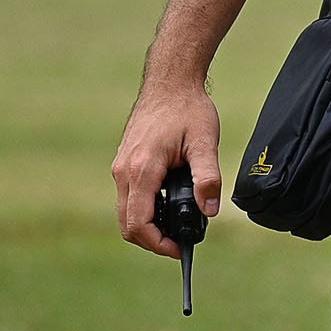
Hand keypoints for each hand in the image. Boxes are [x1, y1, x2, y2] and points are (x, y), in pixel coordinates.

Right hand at [112, 80, 220, 257]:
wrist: (170, 82)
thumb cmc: (188, 109)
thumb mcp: (205, 142)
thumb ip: (207, 177)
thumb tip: (209, 211)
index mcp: (142, 169)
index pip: (139, 223)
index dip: (158, 244)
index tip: (181, 248)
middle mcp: (124, 172)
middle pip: (128, 224)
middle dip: (152, 240)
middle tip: (181, 241)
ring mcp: (121, 167)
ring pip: (126, 212)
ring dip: (148, 224)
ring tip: (178, 223)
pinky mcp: (123, 163)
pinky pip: (128, 197)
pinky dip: (145, 208)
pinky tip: (169, 203)